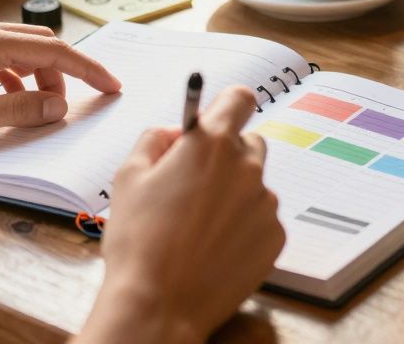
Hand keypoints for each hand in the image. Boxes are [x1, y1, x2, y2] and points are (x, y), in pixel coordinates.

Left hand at [0, 16, 121, 148]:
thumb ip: (16, 111)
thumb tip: (58, 107)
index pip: (52, 52)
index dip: (87, 70)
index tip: (111, 85)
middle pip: (42, 44)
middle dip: (70, 72)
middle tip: (93, 95)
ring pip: (23, 49)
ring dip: (42, 76)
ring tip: (46, 108)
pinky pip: (2, 55)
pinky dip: (19, 75)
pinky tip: (15, 99)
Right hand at [80, 87, 284, 343]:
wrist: (158, 305)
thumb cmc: (139, 242)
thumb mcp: (128, 177)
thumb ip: (155, 140)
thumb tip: (175, 133)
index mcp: (211, 144)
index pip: (240, 99)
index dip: (226, 106)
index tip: (215, 119)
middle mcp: (247, 167)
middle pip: (248, 143)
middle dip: (225, 155)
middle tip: (194, 183)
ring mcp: (265, 203)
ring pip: (254, 184)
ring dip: (234, 193)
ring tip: (198, 225)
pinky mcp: (275, 237)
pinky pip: (262, 219)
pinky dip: (243, 226)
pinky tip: (214, 246)